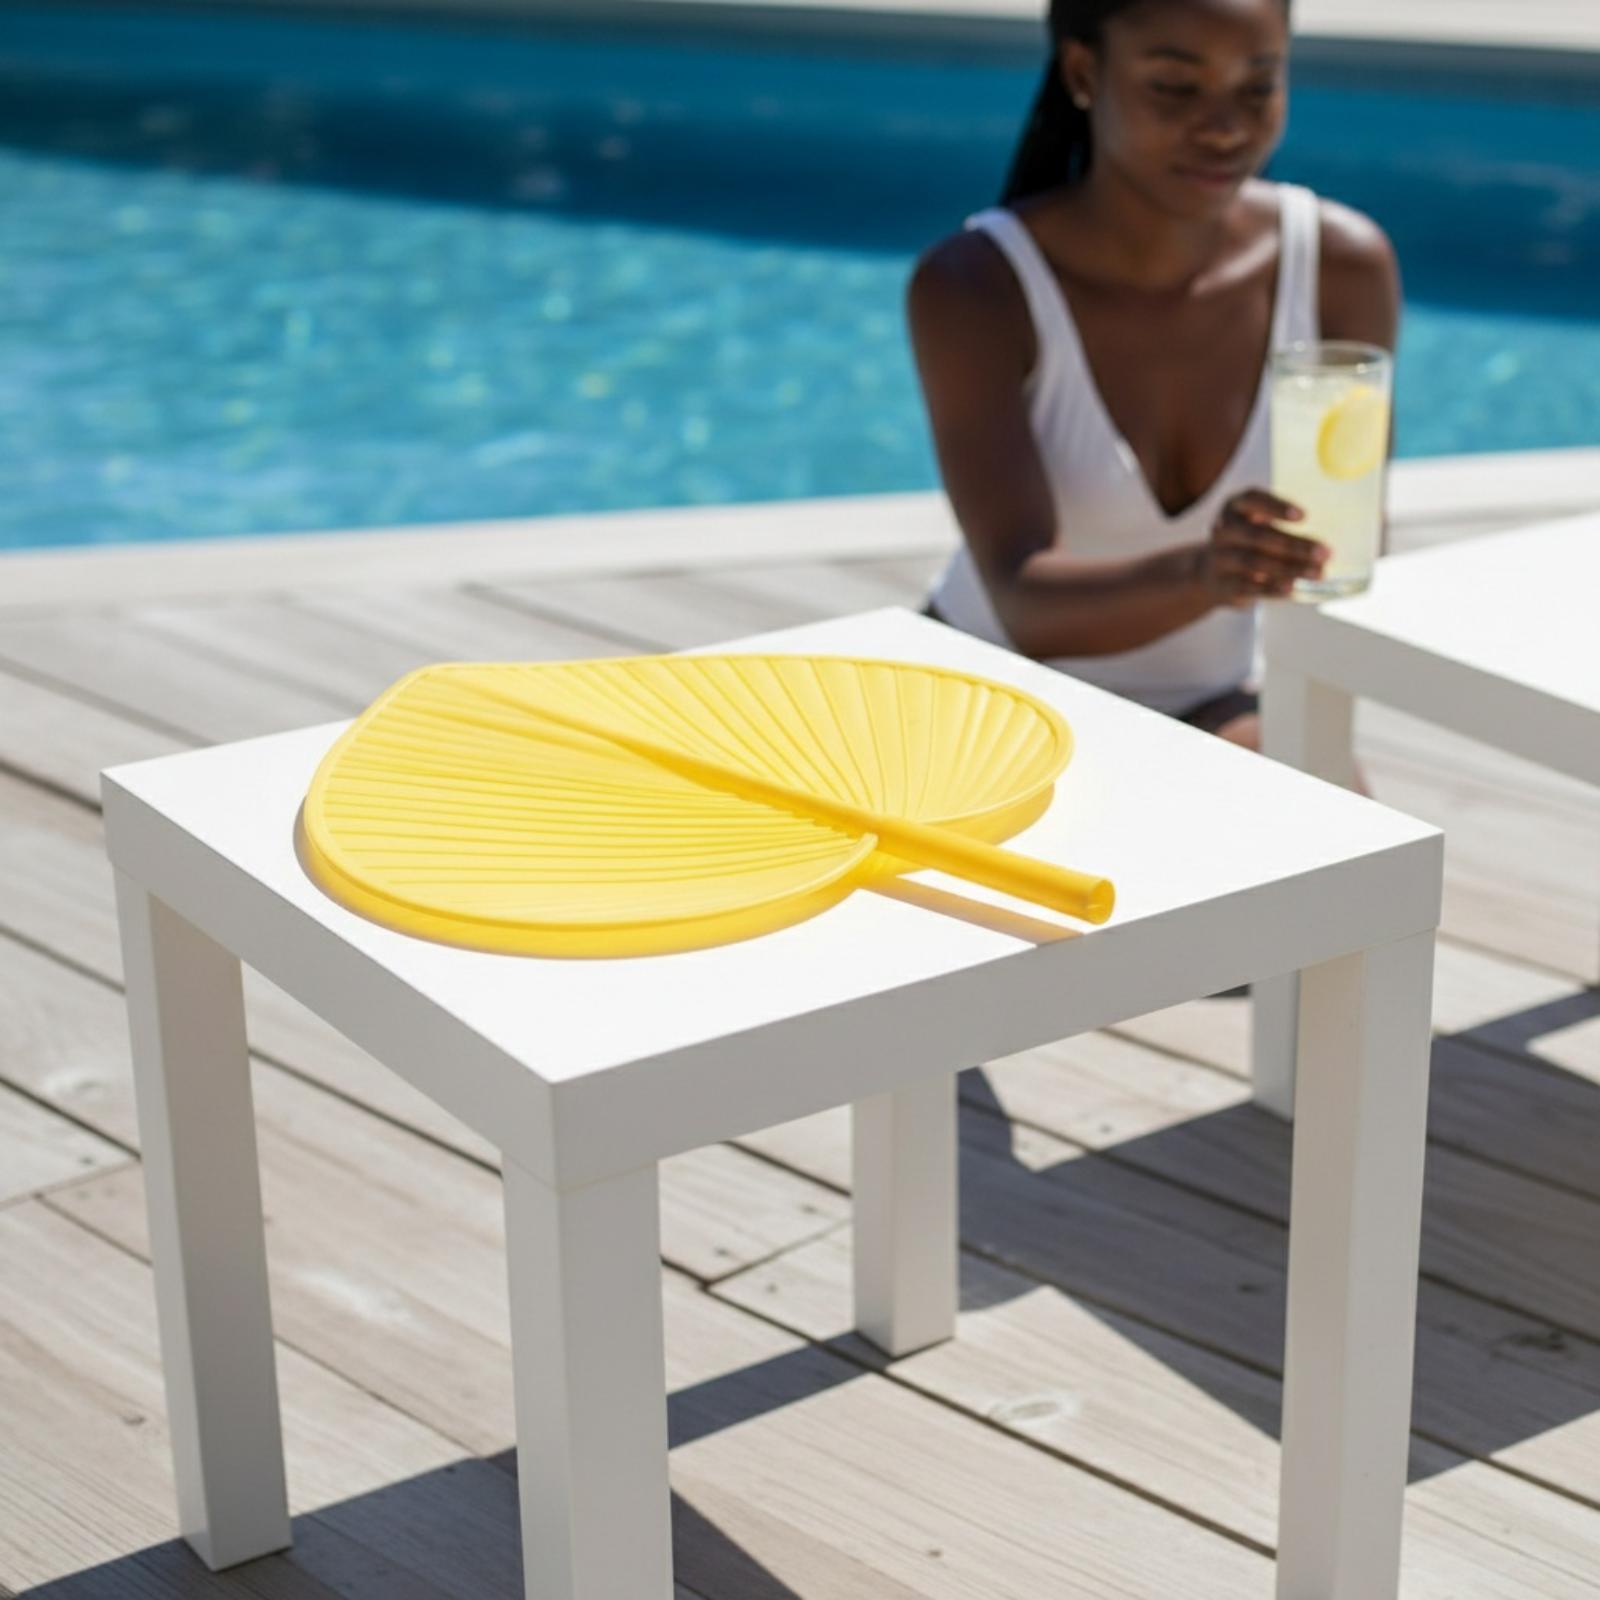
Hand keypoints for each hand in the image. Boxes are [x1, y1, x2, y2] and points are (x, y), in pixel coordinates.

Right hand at [1199, 490, 1328, 606]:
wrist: (1212, 573)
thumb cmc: (1249, 543)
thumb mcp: (1259, 525)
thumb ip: (1284, 526)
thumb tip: (1324, 543)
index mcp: (1235, 507)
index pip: (1253, 499)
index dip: (1276, 507)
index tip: (1304, 517)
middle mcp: (1223, 530)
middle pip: (1257, 535)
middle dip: (1293, 545)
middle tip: (1324, 552)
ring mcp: (1220, 558)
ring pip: (1254, 562)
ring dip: (1289, 568)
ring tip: (1318, 573)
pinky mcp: (1222, 585)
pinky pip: (1248, 586)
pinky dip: (1272, 588)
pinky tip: (1292, 588)